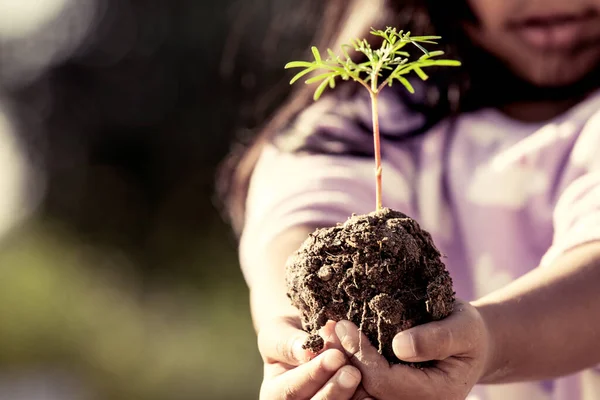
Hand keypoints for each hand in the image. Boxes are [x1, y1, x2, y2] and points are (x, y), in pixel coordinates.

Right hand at [257, 315, 366, 398]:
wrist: (307, 339)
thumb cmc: (290, 334)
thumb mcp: (280, 331)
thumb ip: (288, 342)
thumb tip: (306, 349)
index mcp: (276, 394)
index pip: (290, 390)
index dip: (314, 374)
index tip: (335, 356)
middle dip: (334, 390)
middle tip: (353, 372)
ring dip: (350, 398)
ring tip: (363, 379)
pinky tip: (373, 396)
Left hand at [335, 300, 490, 399]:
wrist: (469, 345)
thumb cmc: (468, 332)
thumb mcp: (463, 328)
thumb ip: (437, 338)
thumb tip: (400, 346)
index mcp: (436, 396)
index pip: (385, 383)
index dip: (361, 355)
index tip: (343, 324)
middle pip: (366, 391)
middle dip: (343, 359)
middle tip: (325, 329)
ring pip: (358, 391)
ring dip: (338, 363)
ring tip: (325, 333)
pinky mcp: (388, 394)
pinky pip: (361, 386)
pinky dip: (344, 364)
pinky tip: (333, 342)